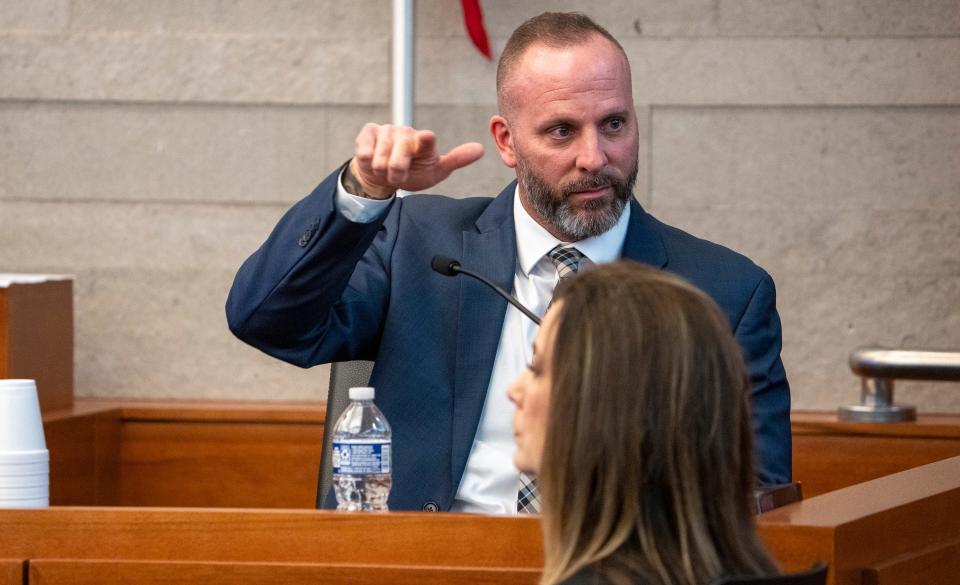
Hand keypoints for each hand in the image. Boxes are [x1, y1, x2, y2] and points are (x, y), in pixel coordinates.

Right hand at [348, 123, 483, 198]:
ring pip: (381, 158)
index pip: (425, 140)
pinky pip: (365, 152)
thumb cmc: (412, 172)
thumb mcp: (436, 171)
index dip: (425, 141)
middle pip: (399, 157)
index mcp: (424, 142)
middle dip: (397, 172)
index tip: (427, 138)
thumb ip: (456, 160)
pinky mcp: (369, 132)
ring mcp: (387, 130)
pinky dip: (368, 162)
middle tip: (399, 175)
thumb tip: (481, 149)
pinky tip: (373, 160)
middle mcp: (406, 132)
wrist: (384, 175)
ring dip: (382, 170)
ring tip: (386, 168)